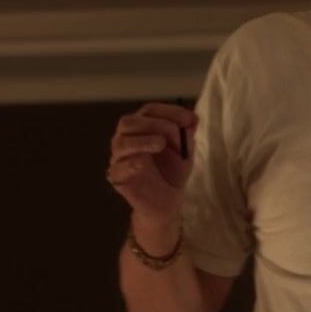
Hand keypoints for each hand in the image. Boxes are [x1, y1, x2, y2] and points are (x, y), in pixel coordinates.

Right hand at [107, 102, 197, 225]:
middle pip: (129, 122)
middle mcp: (127, 139)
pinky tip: (142, 163)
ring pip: (121, 142)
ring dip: (142, 140)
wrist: (168, 201)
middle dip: (154, 124)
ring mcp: (120, 158)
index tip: (189, 120)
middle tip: (174, 134)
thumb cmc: (172, 172)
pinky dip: (130, 163)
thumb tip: (193, 117)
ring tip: (161, 144)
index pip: (149, 111)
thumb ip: (187, 133)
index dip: (169, 111)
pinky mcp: (118, 178)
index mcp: (142, 128)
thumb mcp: (186, 150)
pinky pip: (117, 168)